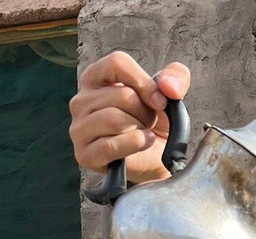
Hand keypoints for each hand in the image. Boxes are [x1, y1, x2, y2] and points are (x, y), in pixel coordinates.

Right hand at [68, 51, 190, 182]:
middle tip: (147, 121)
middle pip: (121, 95)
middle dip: (145, 112)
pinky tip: (142, 143)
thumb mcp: (169, 93)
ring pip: (115, 119)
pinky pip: (110, 145)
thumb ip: (176, 77)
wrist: (157, 158)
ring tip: (142, 132)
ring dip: (139, 128)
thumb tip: (169, 86)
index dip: (144, 82)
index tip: (159, 100)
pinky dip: (134, 144)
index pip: (116, 63)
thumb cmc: (155, 123)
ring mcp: (80, 128)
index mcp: (95, 78)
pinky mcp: (85, 154)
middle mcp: (81, 101)